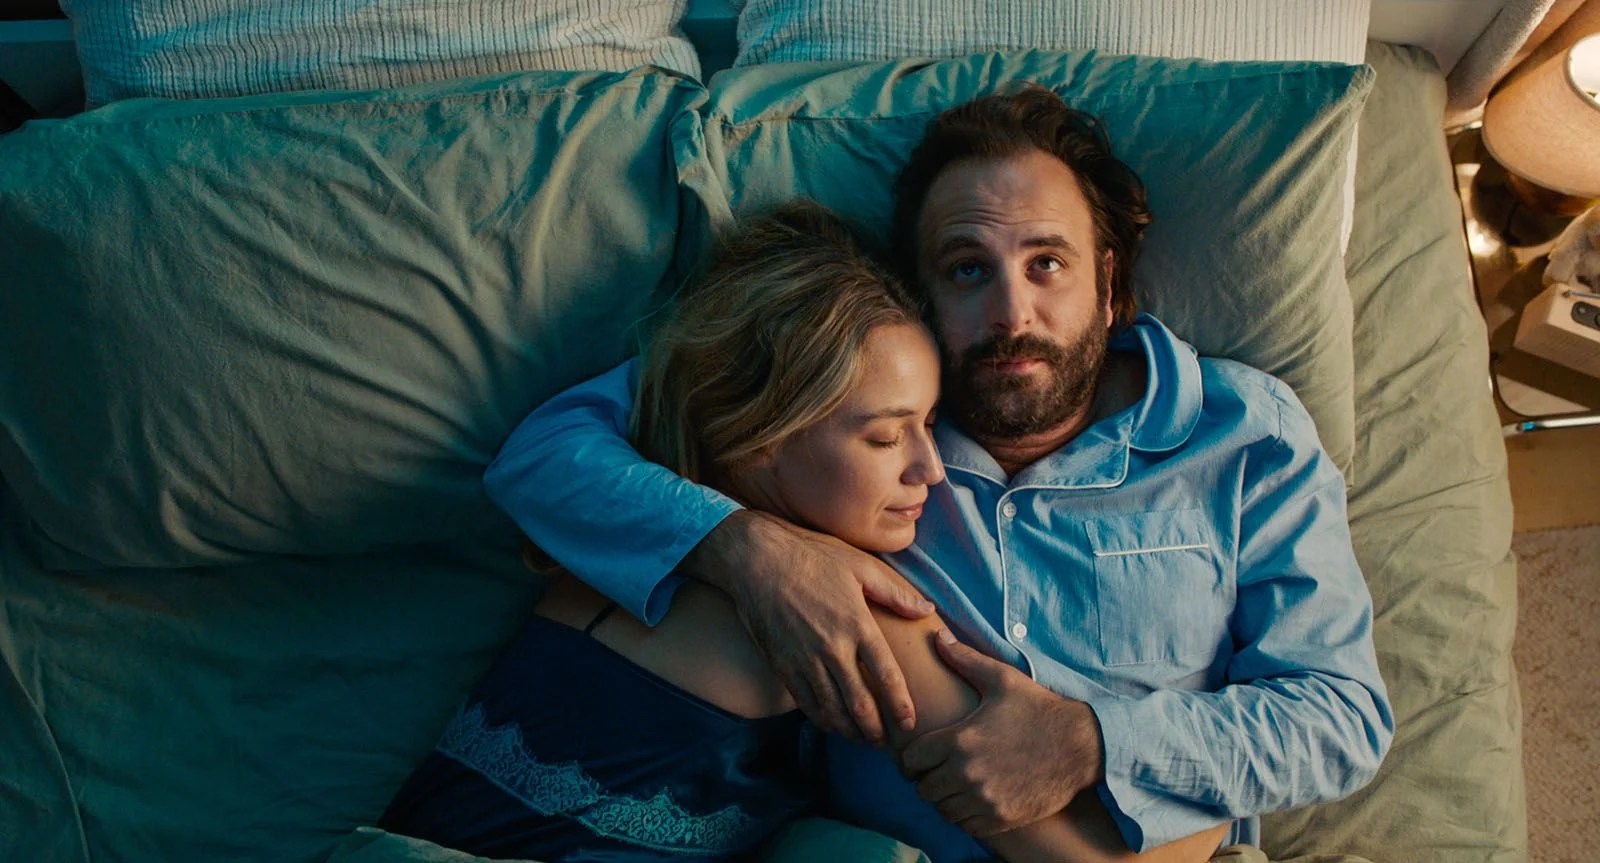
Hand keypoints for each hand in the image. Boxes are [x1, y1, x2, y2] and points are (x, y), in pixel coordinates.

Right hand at [685, 510, 934, 742]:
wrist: (756, 560)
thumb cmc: (811, 557)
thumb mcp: (859, 566)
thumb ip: (895, 593)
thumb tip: (927, 611)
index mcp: (858, 624)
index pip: (887, 676)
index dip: (901, 705)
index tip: (910, 724)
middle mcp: (833, 648)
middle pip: (860, 703)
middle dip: (875, 730)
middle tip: (886, 743)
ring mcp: (804, 660)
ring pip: (832, 709)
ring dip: (850, 730)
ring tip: (862, 740)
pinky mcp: (781, 665)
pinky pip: (805, 702)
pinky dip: (821, 719)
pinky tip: (831, 724)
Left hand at [900, 630, 1104, 836]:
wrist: (1080, 745)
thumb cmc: (1038, 709)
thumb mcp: (1002, 679)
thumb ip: (964, 659)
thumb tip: (937, 637)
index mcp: (959, 740)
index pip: (911, 760)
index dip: (910, 758)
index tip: (919, 756)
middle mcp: (966, 774)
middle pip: (923, 789)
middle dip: (927, 779)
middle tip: (937, 771)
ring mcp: (984, 800)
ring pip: (943, 810)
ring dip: (945, 798)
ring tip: (956, 785)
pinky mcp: (1002, 818)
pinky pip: (966, 825)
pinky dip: (965, 816)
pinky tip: (974, 799)